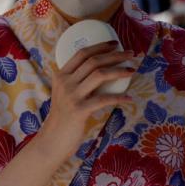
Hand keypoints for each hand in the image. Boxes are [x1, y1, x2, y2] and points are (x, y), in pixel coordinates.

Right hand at [40, 41, 133, 156]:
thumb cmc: (63, 118)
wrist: (52, 141)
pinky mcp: (79, 110)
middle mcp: (65, 83)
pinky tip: (129, 98)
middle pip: (93, 61)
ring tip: (132, 70)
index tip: (116, 43)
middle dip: (115, 55)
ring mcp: (71, 96)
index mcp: (61, 75)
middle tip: (131, 53)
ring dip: (119, 70)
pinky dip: (119, 97)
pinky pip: (104, 99)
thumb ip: (76, 82)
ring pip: (99, 75)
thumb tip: (100, 70)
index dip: (100, 46)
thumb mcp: (65, 94)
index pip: (82, 53)